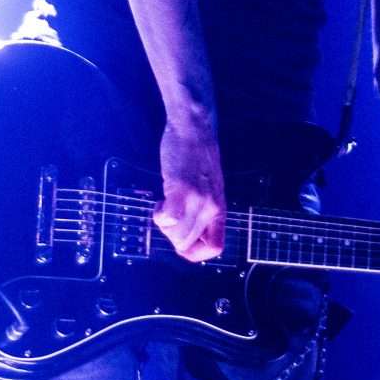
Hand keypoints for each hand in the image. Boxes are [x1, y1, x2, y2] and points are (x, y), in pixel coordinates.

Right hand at [154, 125, 226, 262]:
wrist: (195, 127)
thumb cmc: (198, 155)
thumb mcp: (210, 188)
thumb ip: (203, 208)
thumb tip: (186, 230)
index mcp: (219, 209)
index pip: (215, 248)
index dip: (195, 252)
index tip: (182, 240)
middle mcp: (211, 208)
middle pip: (187, 244)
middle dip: (171, 236)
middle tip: (168, 216)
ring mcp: (198, 199)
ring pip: (177, 236)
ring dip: (164, 226)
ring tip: (164, 206)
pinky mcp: (182, 189)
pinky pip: (168, 219)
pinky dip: (159, 216)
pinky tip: (160, 201)